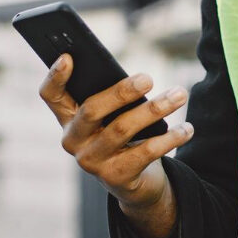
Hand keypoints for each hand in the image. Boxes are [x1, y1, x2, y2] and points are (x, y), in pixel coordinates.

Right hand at [38, 53, 193, 237]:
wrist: (134, 181)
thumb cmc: (123, 134)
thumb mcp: (113, 114)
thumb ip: (114, 96)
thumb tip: (139, 80)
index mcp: (68, 118)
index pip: (51, 95)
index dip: (55, 76)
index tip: (69, 56)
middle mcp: (74, 141)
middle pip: (92, 110)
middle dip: (122, 91)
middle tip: (149, 78)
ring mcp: (92, 161)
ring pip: (122, 129)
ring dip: (155, 109)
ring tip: (180, 94)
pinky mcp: (116, 177)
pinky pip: (146, 152)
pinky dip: (170, 137)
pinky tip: (187, 128)